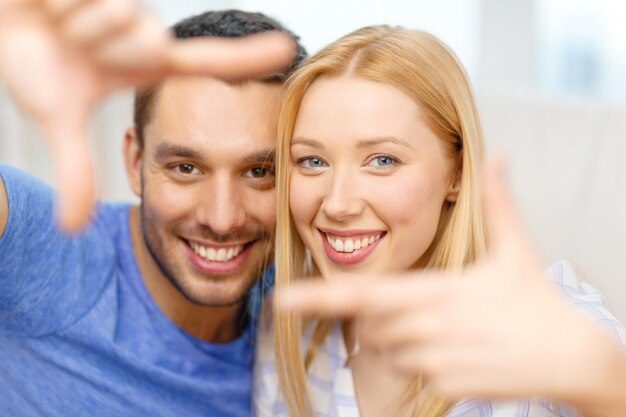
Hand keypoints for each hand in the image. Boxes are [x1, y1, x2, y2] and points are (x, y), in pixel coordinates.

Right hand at [0, 0, 294, 230]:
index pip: (208, 61)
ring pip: (118, 15)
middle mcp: (147, 30)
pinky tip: (54, 4)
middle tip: (76, 46)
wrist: (2, 19)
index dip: (248, 58)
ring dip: (79, 25)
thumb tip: (73, 228)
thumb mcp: (58, 116)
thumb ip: (75, 169)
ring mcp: (130, 1)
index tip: (287, 52)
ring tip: (64, 27)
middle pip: (147, 42)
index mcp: (149, 62)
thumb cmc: (36, 57)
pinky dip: (61, 2)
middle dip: (101, 44)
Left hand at [279, 159, 623, 410]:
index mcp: (434, 290)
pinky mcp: (447, 386)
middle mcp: (427, 326)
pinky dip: (426, 363)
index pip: (363, 295)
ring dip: (405, 338)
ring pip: (391, 350)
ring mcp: (435, 359)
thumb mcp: (517, 248)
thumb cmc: (536, 300)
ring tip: (449, 326)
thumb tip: (501, 156)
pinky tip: (462, 350)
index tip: (284, 299)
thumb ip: (498, 202)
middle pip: (372, 324)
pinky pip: (415, 374)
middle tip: (424, 306)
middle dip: (383, 315)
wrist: (569, 355)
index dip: (321, 297)